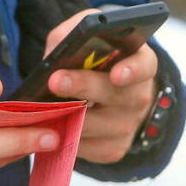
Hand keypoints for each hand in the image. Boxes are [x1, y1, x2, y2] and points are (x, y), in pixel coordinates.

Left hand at [45, 9, 158, 163]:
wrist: (103, 93)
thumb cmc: (93, 60)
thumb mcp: (86, 39)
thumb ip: (72, 35)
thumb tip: (54, 54)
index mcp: (140, 63)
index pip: (144, 66)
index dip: (132, 70)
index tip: (116, 73)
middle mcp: (139, 97)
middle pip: (114, 96)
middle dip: (83, 87)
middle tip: (56, 81)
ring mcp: (128, 126)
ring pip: (91, 124)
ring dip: (64, 113)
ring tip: (42, 102)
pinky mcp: (113, 149)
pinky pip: (84, 145)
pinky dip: (63, 134)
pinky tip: (51, 124)